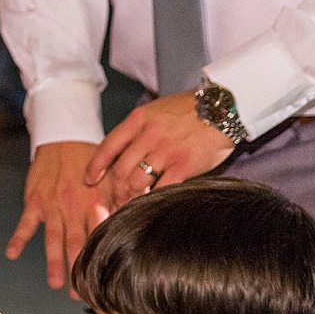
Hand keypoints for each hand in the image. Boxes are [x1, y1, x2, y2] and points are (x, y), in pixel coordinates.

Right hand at [5, 140, 108, 292]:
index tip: (106, 280)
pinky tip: (12, 254)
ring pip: (53, 237)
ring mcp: (53, 204)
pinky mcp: (35, 199)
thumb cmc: (91, 159)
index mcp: (97, 202)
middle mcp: (75, 206)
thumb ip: (123, 201)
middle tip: (82, 294)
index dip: (103, 258)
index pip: (101, 235)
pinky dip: (19, 238)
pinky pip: (26, 222)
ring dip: (54, 261)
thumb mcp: (113, 177)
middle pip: (77, 242)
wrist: (65, 136)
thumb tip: (138, 222)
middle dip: (79, 269)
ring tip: (55, 283)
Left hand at [85, 91, 234, 206]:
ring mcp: (166, 151)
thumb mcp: (157, 111)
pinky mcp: (184, 165)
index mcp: (139, 120)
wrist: (224, 107)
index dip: (95, 167)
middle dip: (114, 190)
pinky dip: (154, 199)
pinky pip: (161, 189)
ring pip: (137, 182)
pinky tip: (152, 204)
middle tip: (113, 202)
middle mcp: (149, 135)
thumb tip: (119, 154)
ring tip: (130, 206)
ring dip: (131, 198)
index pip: (108, 146)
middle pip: (120, 170)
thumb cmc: (190, 110)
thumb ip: (138, 130)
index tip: (89, 181)